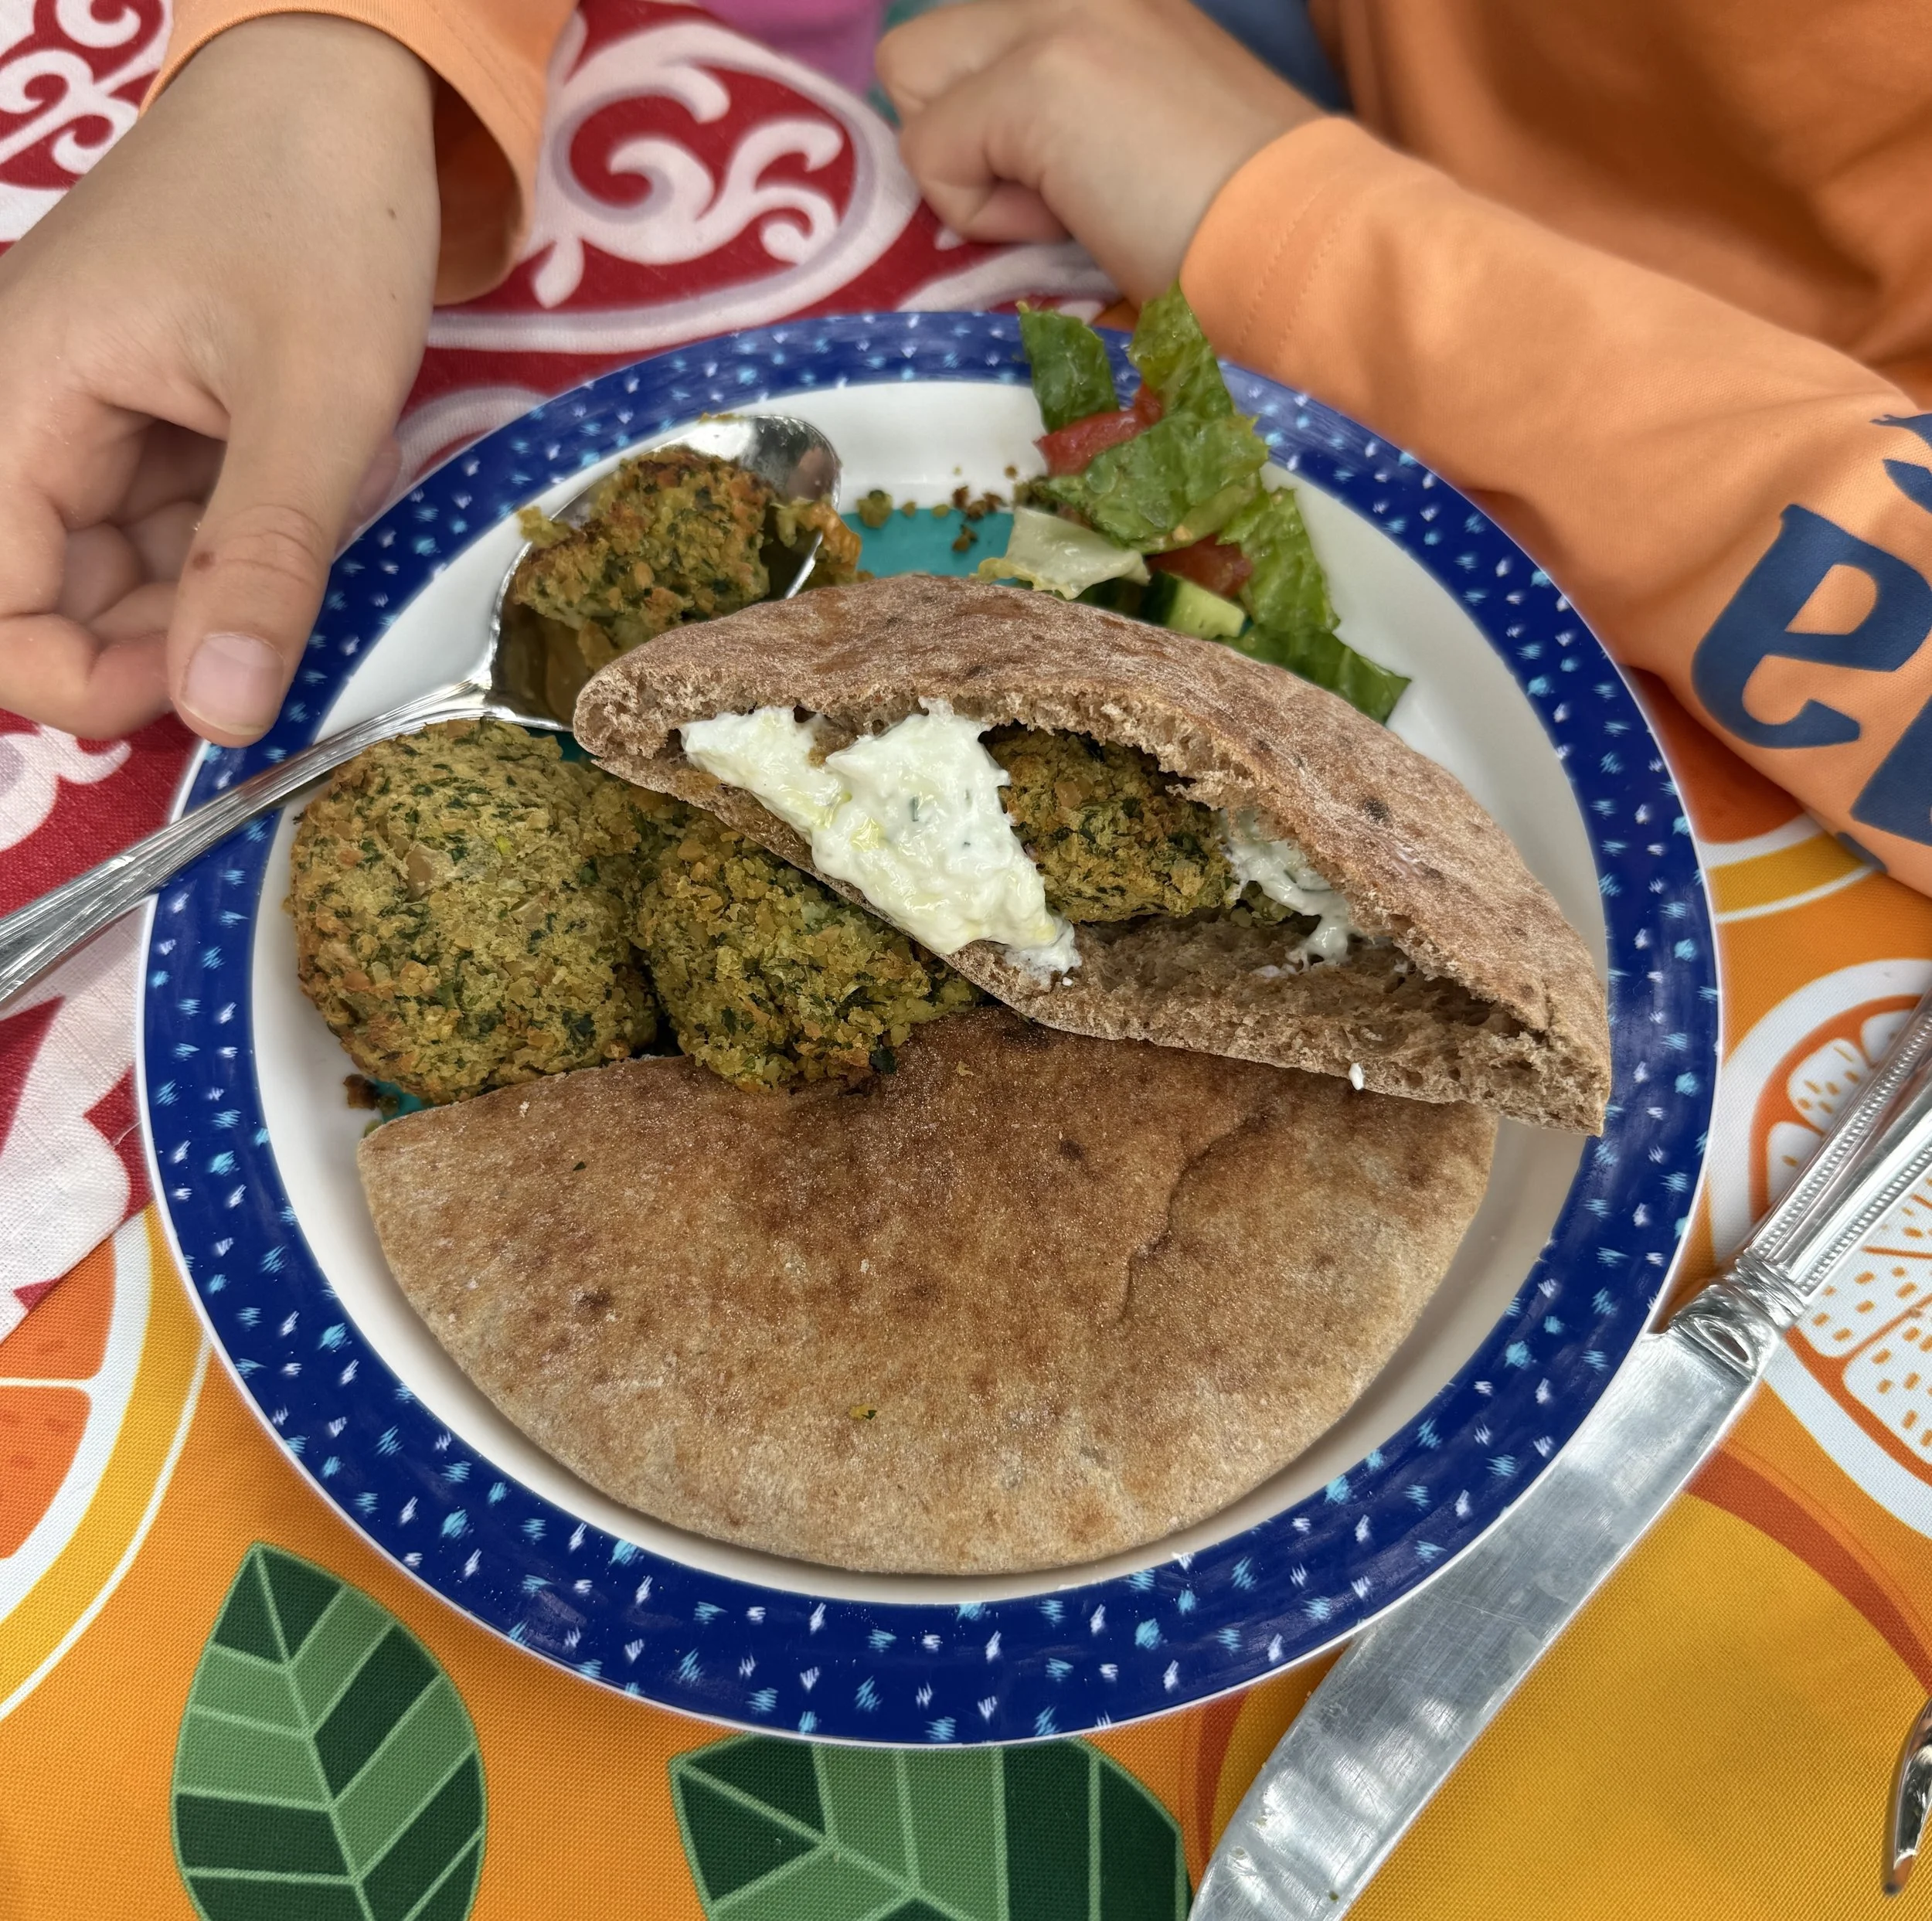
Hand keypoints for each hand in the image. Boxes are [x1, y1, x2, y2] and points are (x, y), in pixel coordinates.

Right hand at [0, 15, 438, 745]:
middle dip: (170, 641)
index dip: (85, 681)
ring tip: (314, 528)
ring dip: (219, 591)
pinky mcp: (143, 421)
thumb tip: (222, 714)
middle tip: (290, 618)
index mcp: (16, 402)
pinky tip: (308, 497)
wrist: (341, 86)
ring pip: (122, 576)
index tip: (211, 694)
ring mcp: (84, 420)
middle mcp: (24, 416)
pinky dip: (239, 543)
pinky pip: (169, 528)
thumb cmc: (320, 214)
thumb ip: (263, 560)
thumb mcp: (316, 401)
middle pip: (53, 602)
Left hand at [876, 0, 1322, 303]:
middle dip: (963, 141)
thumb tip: (980, 152)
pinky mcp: (1038, 79)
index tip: (1062, 174)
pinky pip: (931, 154)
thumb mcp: (1136, 129)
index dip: (982, 126)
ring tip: (1068, 200)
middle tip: (1060, 192)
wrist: (1302, 242)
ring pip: (910, 82)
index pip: (967, 34)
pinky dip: (985, 215)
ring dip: (968, 168)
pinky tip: (1074, 218)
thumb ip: (1060, 112)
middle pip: (919, 50)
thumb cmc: (1235, 219)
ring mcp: (1055, 15)